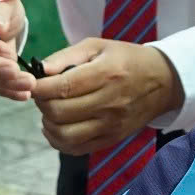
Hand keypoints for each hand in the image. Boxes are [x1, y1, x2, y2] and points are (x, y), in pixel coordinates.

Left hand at [33, 39, 181, 155]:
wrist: (162, 82)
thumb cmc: (126, 59)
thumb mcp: (98, 46)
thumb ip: (66, 56)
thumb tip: (39, 70)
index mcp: (106, 74)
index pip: (62, 87)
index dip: (39, 87)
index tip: (32, 83)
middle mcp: (109, 102)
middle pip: (59, 112)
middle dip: (42, 103)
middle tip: (43, 94)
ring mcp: (111, 125)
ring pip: (64, 134)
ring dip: (48, 123)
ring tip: (50, 110)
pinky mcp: (111, 139)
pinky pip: (75, 148)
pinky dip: (58, 140)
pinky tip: (58, 126)